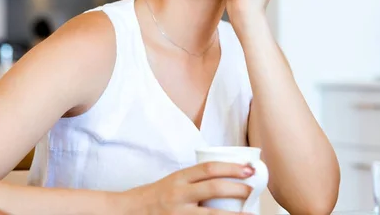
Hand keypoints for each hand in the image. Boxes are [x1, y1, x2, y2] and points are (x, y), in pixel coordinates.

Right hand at [119, 162, 254, 214]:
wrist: (128, 212)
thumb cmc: (153, 197)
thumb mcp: (172, 182)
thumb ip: (194, 182)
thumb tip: (226, 181)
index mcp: (179, 178)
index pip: (209, 168)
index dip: (231, 167)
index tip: (249, 169)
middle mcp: (179, 194)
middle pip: (213, 188)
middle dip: (237, 188)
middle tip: (252, 189)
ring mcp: (178, 214)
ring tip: (250, 214)